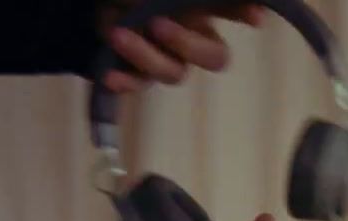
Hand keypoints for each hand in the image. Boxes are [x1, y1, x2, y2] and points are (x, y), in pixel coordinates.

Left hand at [98, 2, 264, 92]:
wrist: (92, 7)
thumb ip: (203, 3)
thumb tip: (250, 11)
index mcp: (198, 11)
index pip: (230, 10)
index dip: (244, 13)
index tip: (255, 19)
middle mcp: (190, 37)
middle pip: (214, 57)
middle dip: (187, 44)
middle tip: (157, 25)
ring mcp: (165, 58)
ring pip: (174, 74)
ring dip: (146, 56)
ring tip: (117, 35)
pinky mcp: (137, 74)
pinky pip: (139, 85)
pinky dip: (125, 82)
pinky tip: (110, 76)